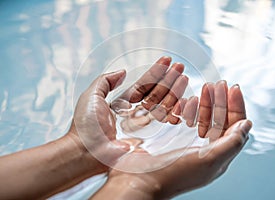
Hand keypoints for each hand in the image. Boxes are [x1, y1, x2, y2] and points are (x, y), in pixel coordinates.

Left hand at [67, 56, 186, 172]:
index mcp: (123, 103)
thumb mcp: (91, 97)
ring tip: (184, 78)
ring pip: (163, 104)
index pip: (143, 84)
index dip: (155, 72)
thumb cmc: (86, 126)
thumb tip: (122, 71)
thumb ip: (106, 82)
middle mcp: (135, 113)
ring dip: (174, 90)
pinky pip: (165, 121)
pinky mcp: (149, 137)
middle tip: (180, 66)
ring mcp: (143, 125)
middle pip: (156, 92)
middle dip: (168, 78)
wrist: (86, 153)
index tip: (167, 60)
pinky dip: (175, 110)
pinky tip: (184, 100)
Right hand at [91, 81, 251, 198]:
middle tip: (218, 84)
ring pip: (205, 119)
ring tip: (205, 87)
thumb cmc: (172, 174)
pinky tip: (188, 101)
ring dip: (207, 102)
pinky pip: (187, 120)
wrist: (139, 180)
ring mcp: (189, 144)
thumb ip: (231, 143)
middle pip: (220, 120)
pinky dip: (190, 109)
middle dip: (221, 100)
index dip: (236, 106)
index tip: (233, 88)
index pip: (234, 127)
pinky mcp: (174, 139)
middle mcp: (206, 150)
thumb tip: (247, 124)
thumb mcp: (208, 160)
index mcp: (218, 156)